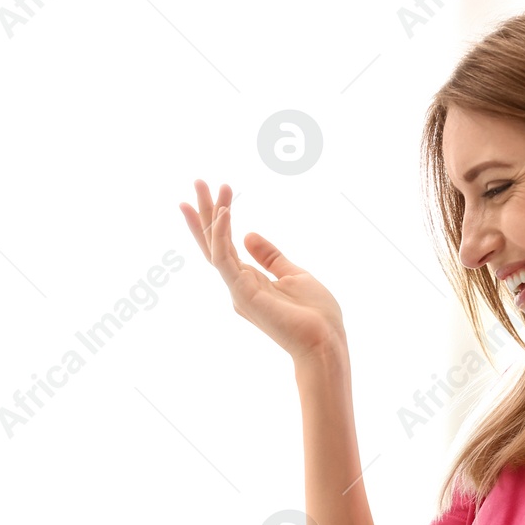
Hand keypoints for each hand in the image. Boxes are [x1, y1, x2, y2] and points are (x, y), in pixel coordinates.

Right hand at [179, 179, 346, 366]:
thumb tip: (249, 234)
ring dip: (209, 214)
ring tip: (204, 185)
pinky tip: (223, 212)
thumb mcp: (294, 275)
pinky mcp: (243, 293)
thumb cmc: (316, 315)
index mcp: (248, 283)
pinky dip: (221, 234)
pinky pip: (224, 259)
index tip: (213, 194)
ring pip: (214, 246)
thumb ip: (270, 256)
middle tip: (198, 181)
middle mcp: (237, 286)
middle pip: (214, 244)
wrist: (326, 343)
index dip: (216, 221)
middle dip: (204, 212)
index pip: (225, 247)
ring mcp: (237, 290)